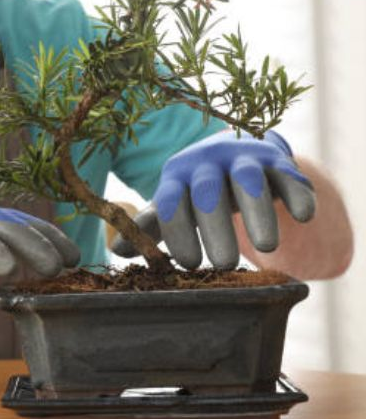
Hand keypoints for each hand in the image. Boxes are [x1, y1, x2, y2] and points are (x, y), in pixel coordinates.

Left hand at [111, 131, 315, 269]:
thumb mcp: (174, 204)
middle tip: (223, 264)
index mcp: (176, 175)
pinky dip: (296, 193)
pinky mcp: (276, 161)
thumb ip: (151, 226)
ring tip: (264, 248)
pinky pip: (286, 174)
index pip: (171, 201)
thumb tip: (117, 250)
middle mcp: (206, 162)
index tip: (187, 264)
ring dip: (256, 212)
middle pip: (208, 192)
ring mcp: (242, 158)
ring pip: (248, 180)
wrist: (235, 154)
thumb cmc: (196, 191)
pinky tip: (302, 217)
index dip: (178, 231)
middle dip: (215, 227)